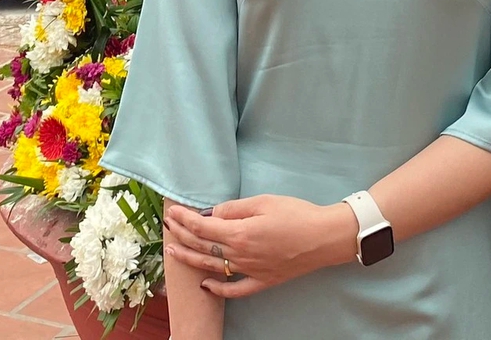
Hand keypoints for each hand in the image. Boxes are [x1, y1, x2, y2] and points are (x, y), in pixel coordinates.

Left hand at [163, 195, 356, 298]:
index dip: (185, 219)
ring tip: (173, 252)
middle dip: (182, 235)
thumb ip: (234, 208)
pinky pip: (235, 289)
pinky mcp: (262, 281)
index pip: (203, 226)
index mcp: (240, 232)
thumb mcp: (263, 202)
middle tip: (167, 226)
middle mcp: (240, 255)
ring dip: (190, 259)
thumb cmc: (296, 214)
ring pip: (212, 267)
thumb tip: (212, 213)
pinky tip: (205, 285)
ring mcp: (250, 270)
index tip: (172, 212)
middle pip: (203, 245)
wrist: (324, 237)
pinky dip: (218, 289)